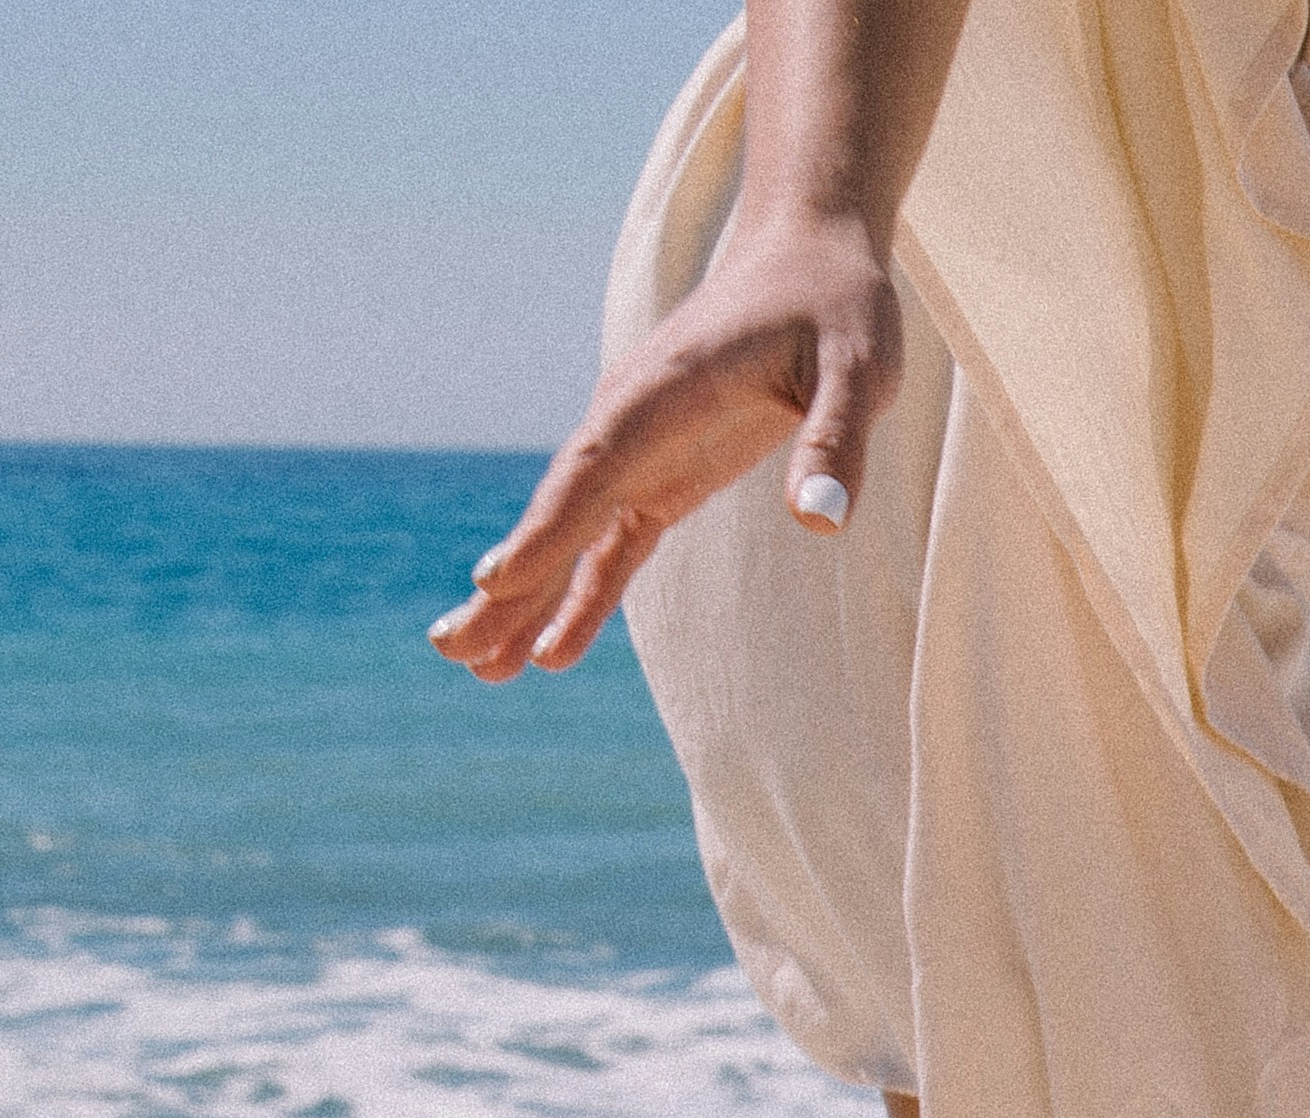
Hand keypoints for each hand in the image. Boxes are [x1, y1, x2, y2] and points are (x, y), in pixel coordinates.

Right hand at [429, 214, 899, 679]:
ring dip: (525, 601)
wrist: (808, 258)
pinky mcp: (663, 477)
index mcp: (663, 391)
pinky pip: (609, 548)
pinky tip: (550, 653)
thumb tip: (821, 520)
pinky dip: (579, 597)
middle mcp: (631, 423)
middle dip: (509, 582)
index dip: (547, 529)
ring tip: (479, 667)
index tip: (497, 582)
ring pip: (570, 536)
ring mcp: (640, 453)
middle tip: (451, 647)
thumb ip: (837, 439)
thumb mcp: (859, 369)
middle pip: (559, 512)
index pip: (595, 470)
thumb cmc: (835, 306)